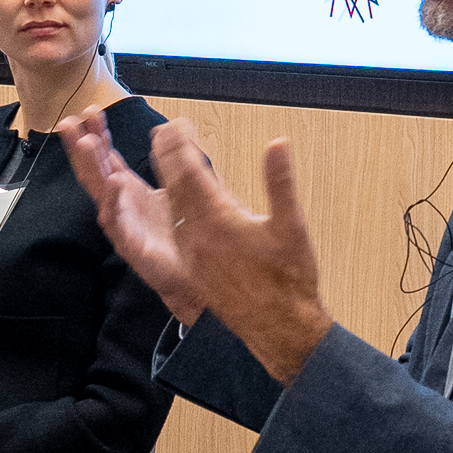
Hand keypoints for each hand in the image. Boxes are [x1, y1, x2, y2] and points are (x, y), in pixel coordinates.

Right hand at [59, 108, 203, 324]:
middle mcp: (122, 208)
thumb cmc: (182, 240)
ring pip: (101, 193)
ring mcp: (124, 227)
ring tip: (86, 142)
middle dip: (81, 147)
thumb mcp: (180, 189)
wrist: (195, 281)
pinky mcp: (133, 247)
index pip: (108, 159)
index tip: (92, 113)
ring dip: (91, 167)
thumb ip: (172, 160)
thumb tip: (166, 128)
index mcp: (130, 193)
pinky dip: (114, 202)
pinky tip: (114, 182)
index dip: (98, 135)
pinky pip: (118, 224)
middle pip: (95, 172)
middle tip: (71, 122)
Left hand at [157, 121, 334, 383]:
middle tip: (161, 132)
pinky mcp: (192, 268)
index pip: (190, 173)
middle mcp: (197, 236)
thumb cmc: (289, 279)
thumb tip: (277, 144)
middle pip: (173, 187)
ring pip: (170, 209)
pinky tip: (175, 201)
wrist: (278, 328)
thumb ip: (280, 182)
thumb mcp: (290, 226)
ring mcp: (191, 253)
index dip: (180, 145)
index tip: (175, 124)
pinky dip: (172, 208)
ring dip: (164, 181)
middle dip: (166, 156)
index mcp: (218, 220)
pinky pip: (175, 230)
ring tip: (164, 158)